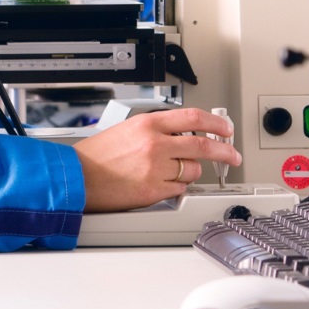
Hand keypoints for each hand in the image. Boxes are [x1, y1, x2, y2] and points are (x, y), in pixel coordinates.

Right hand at [73, 109, 239, 213]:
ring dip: (188, 173)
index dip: (216, 123)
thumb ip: (156, 131)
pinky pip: (179, 190)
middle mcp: (155, 143)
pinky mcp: (154, 191)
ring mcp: (156, 168)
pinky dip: (174, 189)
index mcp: (148, 124)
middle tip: (232, 155)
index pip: (193, 118)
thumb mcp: (127, 129)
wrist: (76, 177)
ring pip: (192, 171)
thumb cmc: (97, 156)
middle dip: (225, 151)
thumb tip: (184, 136)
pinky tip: (157, 184)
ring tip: (167, 173)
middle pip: (204, 145)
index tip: (226, 128)